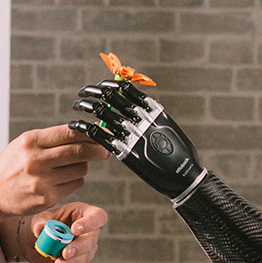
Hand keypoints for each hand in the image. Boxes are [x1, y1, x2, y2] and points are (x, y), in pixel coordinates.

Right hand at [0, 124, 107, 217]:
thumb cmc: (13, 164)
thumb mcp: (26, 143)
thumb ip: (54, 138)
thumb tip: (88, 133)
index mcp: (31, 141)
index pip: (70, 132)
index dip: (91, 133)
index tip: (103, 134)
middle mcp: (36, 160)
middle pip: (80, 151)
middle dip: (98, 150)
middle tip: (105, 150)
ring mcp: (42, 181)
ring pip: (81, 169)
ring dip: (82, 166)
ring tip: (69, 166)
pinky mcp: (47, 198)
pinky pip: (75, 184)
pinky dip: (75, 180)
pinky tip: (61, 179)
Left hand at [21, 202, 106, 262]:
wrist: (40, 241)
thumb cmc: (45, 223)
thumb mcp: (40, 218)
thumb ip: (40, 222)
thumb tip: (40, 228)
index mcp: (84, 214)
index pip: (98, 216)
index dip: (90, 223)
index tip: (74, 229)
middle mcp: (90, 231)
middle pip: (92, 239)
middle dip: (79, 247)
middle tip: (65, 253)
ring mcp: (87, 248)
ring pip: (86, 256)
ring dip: (73, 262)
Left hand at [68, 80, 203, 197]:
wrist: (185, 177)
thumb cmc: (181, 155)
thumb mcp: (168, 128)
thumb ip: (153, 118)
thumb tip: (142, 110)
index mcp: (153, 109)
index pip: (126, 89)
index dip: (109, 85)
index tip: (99, 85)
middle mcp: (141, 118)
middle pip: (110, 97)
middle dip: (93, 92)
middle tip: (83, 92)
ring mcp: (132, 134)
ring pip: (102, 113)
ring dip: (86, 106)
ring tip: (77, 106)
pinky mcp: (125, 152)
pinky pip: (100, 135)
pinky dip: (85, 128)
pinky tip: (76, 125)